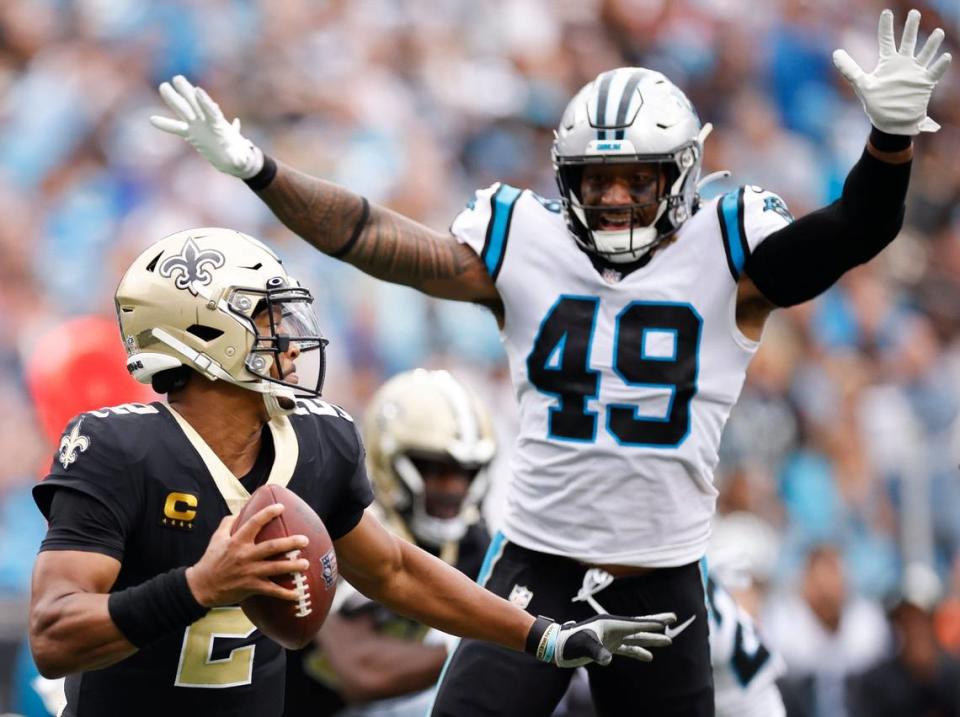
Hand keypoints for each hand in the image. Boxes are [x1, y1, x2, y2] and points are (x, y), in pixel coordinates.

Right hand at [150, 75, 263, 177]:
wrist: (232, 159)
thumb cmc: (239, 158)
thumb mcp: (240, 160)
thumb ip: (241, 160)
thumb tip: (242, 161)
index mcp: (220, 126)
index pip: (211, 111)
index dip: (205, 102)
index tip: (198, 90)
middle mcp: (207, 122)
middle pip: (196, 104)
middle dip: (187, 92)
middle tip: (177, 78)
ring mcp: (198, 126)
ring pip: (184, 110)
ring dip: (174, 99)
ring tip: (163, 86)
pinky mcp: (191, 134)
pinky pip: (176, 128)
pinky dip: (165, 125)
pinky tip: (152, 120)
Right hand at [186, 503, 309, 606]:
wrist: (201, 586)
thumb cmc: (210, 560)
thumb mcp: (217, 538)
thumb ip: (228, 523)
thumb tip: (240, 510)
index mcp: (237, 541)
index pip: (254, 523)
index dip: (267, 514)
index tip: (281, 507)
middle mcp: (245, 555)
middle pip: (271, 547)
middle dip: (290, 543)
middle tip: (305, 540)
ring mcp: (249, 572)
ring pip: (275, 568)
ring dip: (292, 566)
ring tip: (306, 563)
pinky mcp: (251, 587)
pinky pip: (271, 591)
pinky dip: (285, 593)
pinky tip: (297, 594)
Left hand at [546, 613, 675, 667]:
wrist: (559, 647)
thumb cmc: (571, 643)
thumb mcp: (585, 646)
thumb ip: (598, 652)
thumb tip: (609, 660)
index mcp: (611, 623)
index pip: (637, 623)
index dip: (653, 622)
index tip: (668, 620)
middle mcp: (614, 628)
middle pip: (640, 625)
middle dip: (656, 623)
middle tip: (674, 618)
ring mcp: (612, 637)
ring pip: (636, 638)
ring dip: (651, 639)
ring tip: (669, 641)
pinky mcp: (608, 646)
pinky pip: (628, 648)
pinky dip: (638, 652)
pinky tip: (649, 657)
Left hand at [833, 9, 950, 134]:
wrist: (890, 122)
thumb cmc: (876, 103)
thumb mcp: (861, 84)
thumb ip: (849, 68)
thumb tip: (835, 53)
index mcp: (887, 62)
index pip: (886, 40)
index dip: (886, 27)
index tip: (886, 12)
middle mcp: (903, 64)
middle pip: (908, 41)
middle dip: (911, 28)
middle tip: (914, 13)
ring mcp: (915, 72)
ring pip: (925, 53)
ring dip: (931, 44)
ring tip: (937, 32)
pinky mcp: (924, 84)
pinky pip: (934, 72)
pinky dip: (939, 65)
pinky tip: (944, 57)